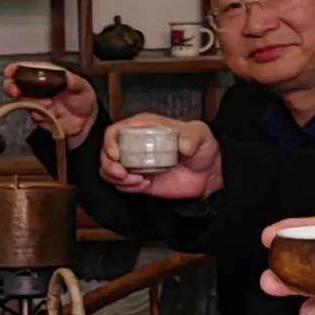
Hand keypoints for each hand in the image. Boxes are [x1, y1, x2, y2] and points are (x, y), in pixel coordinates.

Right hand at [4, 67, 101, 151]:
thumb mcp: (82, 87)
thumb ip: (75, 82)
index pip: (27, 68)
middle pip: (17, 84)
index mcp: (47, 75)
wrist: (86, 122)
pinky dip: (38, 116)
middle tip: (15, 90)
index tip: (11, 71)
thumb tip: (68, 77)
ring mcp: (36, 102)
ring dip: (29, 104)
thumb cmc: (83, 99)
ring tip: (45, 105)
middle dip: (12, 87)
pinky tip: (48, 114)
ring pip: (22, 101)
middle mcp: (38, 88)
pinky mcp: (38, 116)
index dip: (16, 69)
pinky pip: (33, 115)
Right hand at [100, 117, 221, 199]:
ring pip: (109, 170)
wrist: (209, 174)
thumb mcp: (200, 135)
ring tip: (137, 181)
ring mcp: (136, 163)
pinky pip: (121, 185)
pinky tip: (144, 185)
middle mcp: (135, 144)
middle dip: (109, 165)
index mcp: (144, 127)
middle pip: (106, 152)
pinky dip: (127, 188)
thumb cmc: (203, 148)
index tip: (116, 155)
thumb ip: (192, 136)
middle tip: (122, 174)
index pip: (115, 131)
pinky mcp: (139, 180)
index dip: (109, 142)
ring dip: (116, 179)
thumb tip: (183, 144)